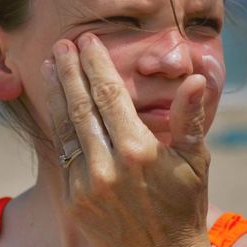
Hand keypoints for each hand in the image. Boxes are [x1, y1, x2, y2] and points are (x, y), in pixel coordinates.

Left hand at [42, 33, 211, 246]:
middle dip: (70, 71)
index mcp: (138, 151)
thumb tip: (195, 79)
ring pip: (65, 128)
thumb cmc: (185, 203)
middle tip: (62, 44)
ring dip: (56, 94)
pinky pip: (64, 155)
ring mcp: (85, 186)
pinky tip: (57, 107)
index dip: (96, 66)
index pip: (110, 96)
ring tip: (51, 66)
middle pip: (81, 106)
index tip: (88, 42)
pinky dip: (59, 126)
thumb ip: (189, 117)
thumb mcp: (196, 160)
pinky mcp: (73, 201)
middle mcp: (107, 167)